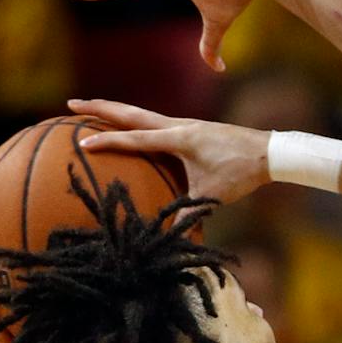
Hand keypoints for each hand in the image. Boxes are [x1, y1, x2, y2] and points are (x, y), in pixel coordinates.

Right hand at [68, 99, 270, 205]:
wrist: (270, 152)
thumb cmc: (241, 173)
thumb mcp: (211, 195)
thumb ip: (188, 215)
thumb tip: (168, 239)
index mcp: (179, 139)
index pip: (135, 140)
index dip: (108, 141)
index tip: (82, 143)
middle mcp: (179, 125)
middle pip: (131, 113)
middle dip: (100, 108)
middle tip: (71, 104)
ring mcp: (186, 124)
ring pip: (143, 114)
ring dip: (117, 110)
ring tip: (93, 109)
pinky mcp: (194, 128)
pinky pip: (157, 121)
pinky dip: (138, 120)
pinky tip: (134, 126)